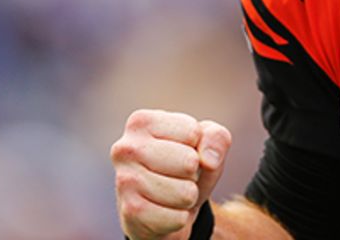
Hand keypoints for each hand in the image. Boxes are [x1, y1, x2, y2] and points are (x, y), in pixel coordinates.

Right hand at [112, 109, 232, 239]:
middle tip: (178, 175)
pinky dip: (179, 218)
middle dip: (193, 173)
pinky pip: (178, 218)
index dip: (197, 147)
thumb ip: (216, 138)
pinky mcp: (130, 212)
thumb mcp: (205, 144)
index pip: (193, 133)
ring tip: (171, 192)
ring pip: (185, 193)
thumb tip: (208, 161)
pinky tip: (164, 210)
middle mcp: (126, 148)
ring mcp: (124, 181)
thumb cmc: (184, 166)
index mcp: (142, 121)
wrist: (162, 207)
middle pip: (189, 162)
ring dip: (187, 197)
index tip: (182, 151)